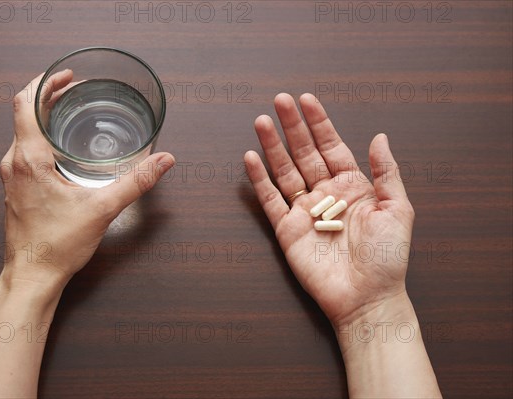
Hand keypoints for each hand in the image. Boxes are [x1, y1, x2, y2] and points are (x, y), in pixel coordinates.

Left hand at [0, 71, 174, 289]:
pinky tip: (61, 148)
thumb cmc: (56, 245)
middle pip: (24, 114)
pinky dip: (41, 138)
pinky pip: (24, 152)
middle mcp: (14, 163)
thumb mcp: (103, 209)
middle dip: (48, 96)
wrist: (31, 276)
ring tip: (69, 112)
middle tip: (73, 89)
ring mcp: (12, 177)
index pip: (25, 103)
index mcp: (29, 159)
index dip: (45, 82)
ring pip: (23, 133)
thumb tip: (163, 161)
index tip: (66, 77)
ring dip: (44, 117)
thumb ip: (136, 182)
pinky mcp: (16, 190)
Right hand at [245, 93, 414, 327]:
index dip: (319, 123)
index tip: (307, 100)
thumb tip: (380, 137)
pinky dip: (259, 180)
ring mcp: (304, 210)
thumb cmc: (387, 257)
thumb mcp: (398, 209)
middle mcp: (326, 194)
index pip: (332, 146)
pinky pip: (270, 200)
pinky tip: (251, 159)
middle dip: (292, 126)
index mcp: (352, 186)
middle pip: (305, 153)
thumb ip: (386, 172)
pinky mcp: (286, 229)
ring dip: (273, 146)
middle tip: (280, 101)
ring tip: (261, 122)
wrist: (367, 297)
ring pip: (285, 171)